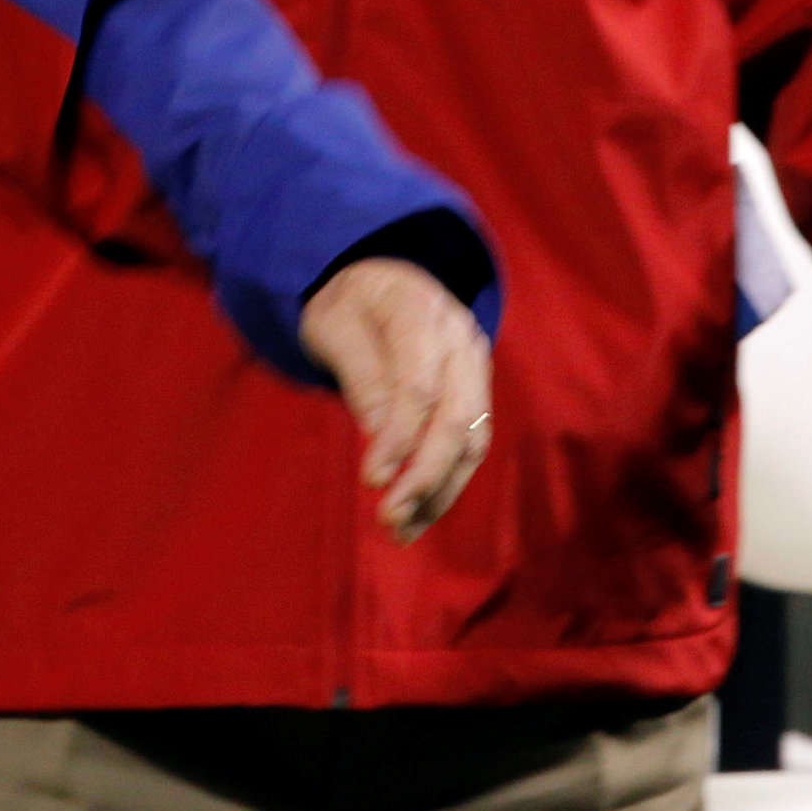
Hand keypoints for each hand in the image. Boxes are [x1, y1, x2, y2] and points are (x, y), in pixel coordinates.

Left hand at [298, 256, 492, 541]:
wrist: (380, 279)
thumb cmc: (348, 303)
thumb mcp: (334, 324)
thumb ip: (360, 372)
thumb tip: (380, 433)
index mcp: (421, 313)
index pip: (419, 387)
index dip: (399, 439)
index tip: (370, 479)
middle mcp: (461, 340)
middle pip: (456, 417)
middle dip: (425, 475)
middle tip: (389, 519)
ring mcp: (475, 367)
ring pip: (471, 439)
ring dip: (439, 490)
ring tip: (401, 531)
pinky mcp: (476, 393)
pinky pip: (470, 444)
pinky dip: (446, 483)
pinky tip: (418, 514)